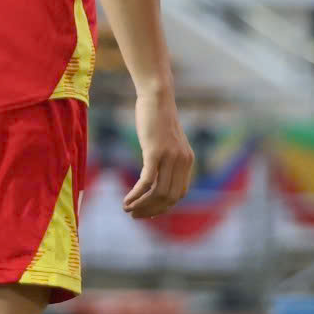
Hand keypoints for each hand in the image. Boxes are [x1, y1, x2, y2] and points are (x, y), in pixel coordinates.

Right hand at [123, 87, 194, 217]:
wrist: (158, 98)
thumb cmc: (157, 118)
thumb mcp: (165, 141)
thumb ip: (165, 158)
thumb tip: (155, 174)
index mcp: (187, 162)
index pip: (179, 194)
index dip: (163, 207)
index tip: (146, 212)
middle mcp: (183, 162)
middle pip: (169, 197)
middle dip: (151, 210)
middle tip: (134, 215)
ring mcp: (170, 158)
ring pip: (158, 192)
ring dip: (142, 205)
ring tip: (126, 209)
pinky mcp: (155, 153)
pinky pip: (147, 181)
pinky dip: (136, 195)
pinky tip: (126, 200)